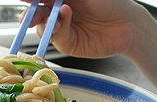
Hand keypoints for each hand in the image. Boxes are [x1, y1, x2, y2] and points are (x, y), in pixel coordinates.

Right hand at [20, 0, 144, 57]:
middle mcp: (58, 12)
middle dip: (30, 12)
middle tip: (28, 13)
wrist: (128, 25)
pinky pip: (55, 36)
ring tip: (55, 14)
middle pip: (36, 12)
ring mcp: (62, 29)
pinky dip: (57, 26)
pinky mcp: (67, 43)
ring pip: (42, 26)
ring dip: (44, 19)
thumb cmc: (111, 2)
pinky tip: (65, 16)